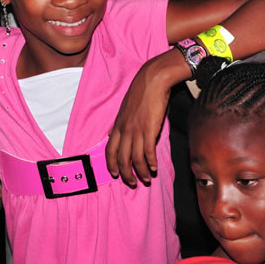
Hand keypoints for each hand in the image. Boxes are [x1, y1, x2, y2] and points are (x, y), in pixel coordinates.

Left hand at [106, 57, 175, 186]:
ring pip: (135, 158)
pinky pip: (148, 151)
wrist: (152, 80)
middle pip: (122, 159)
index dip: (111, 165)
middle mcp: (125, 130)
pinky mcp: (149, 129)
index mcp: (118, 126)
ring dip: (140, 172)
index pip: (110, 150)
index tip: (115, 174)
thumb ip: (120, 124)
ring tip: (146, 179)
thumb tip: (113, 134)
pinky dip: (150, 162)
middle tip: (133, 183)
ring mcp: (137, 130)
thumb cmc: (141, 93)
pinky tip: (154, 167)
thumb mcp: (124, 109)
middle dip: (126, 174)